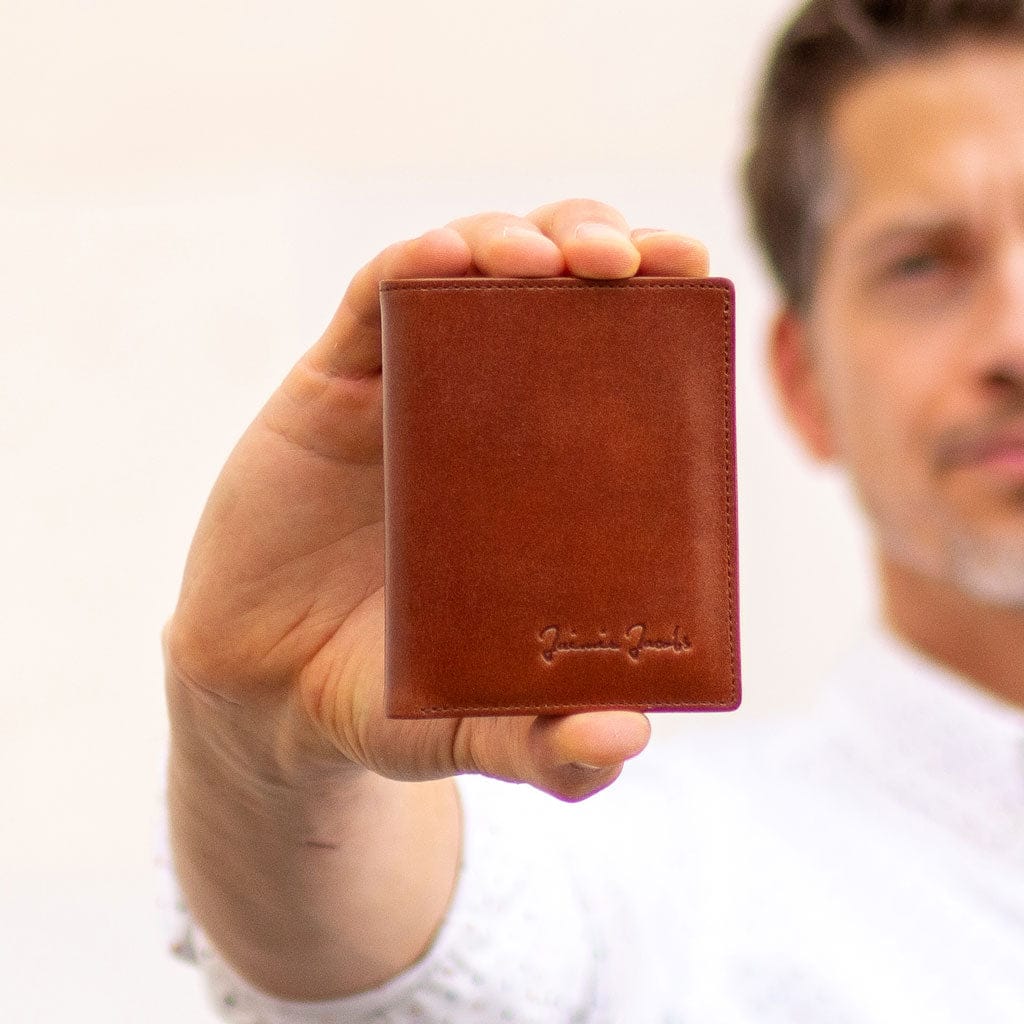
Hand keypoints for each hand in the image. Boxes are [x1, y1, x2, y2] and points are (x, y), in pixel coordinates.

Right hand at [165, 198, 709, 800]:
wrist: (270, 695)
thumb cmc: (393, 695)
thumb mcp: (478, 729)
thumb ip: (549, 750)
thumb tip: (625, 740)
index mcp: (548, 469)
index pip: (617, 355)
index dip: (655, 302)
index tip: (690, 270)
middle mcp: (489, 411)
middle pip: (552, 284)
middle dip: (595, 242)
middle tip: (627, 261)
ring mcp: (410, 390)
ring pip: (468, 270)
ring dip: (511, 238)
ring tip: (544, 257)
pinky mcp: (331, 388)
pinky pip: (372, 302)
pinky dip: (409, 268)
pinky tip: (444, 260)